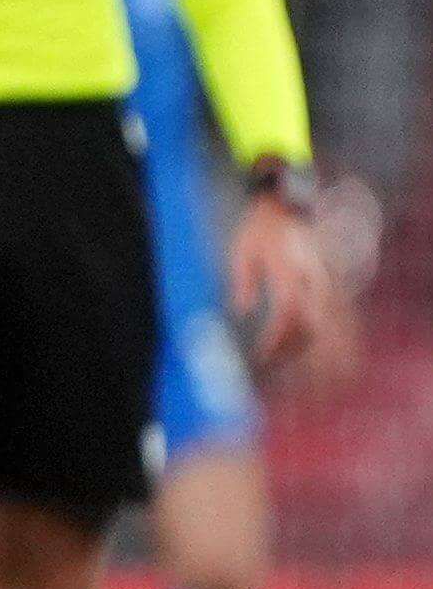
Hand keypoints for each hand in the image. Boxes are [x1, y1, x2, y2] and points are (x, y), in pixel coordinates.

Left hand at [230, 192, 328, 374]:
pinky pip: (342, 315)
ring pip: (337, 324)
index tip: (263, 357)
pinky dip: (343, 337)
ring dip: (333, 353)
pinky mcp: (334, 282)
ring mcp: (329, 281)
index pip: (287, 316)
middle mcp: (315, 279)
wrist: (287, 201)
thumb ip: (244, 280)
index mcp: (291, 271)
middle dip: (313, 358)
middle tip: (306, 387)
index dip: (277, 341)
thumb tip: (243, 309)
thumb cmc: (260, 227)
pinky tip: (345, 357)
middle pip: (319, 326)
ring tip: (333, 382)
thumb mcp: (242, 250)